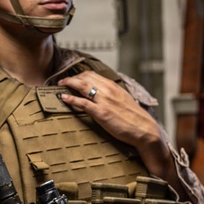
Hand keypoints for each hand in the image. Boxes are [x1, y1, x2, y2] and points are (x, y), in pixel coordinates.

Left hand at [58, 71, 172, 178]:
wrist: (144, 129)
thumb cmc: (134, 117)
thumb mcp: (123, 100)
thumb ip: (112, 95)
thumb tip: (102, 94)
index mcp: (113, 86)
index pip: (92, 75)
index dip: (80, 75)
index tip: (73, 78)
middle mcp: (108, 90)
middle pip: (85, 77)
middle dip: (72, 78)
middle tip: (63, 81)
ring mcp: (104, 101)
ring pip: (82, 86)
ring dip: (69, 84)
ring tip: (60, 86)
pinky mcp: (101, 113)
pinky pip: (83, 103)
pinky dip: (71, 99)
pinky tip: (64, 98)